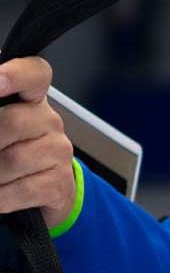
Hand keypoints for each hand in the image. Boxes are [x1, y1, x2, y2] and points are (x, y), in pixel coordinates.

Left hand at [0, 58, 75, 227]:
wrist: (47, 191)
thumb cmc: (14, 151)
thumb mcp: (1, 128)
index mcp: (32, 100)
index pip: (35, 75)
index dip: (15, 75)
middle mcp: (49, 122)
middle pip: (11, 122)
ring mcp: (59, 153)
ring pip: (12, 160)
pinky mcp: (60, 183)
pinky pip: (22, 190)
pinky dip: (0, 197)